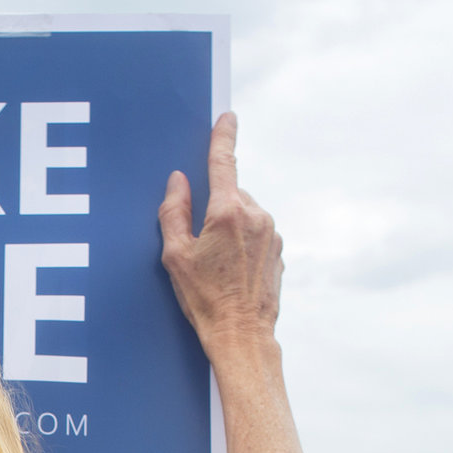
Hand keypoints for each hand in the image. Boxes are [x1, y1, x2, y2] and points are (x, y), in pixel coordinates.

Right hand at [158, 112, 282, 357]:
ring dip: (229, 228)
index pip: (223, 162)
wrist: (242, 335)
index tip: (227, 116)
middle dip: (215, 208)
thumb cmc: (205, 300)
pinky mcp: (279, 250)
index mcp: (227, 212)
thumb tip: (178, 182)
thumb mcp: (175, 256)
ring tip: (217, 265)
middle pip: (231, 194)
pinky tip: (232, 272)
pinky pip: (257, 234)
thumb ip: (173, 212)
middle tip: (200, 245)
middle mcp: (256, 216)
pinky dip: (243, 244)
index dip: (223, 136)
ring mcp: (272, 233)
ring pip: (245, 214)